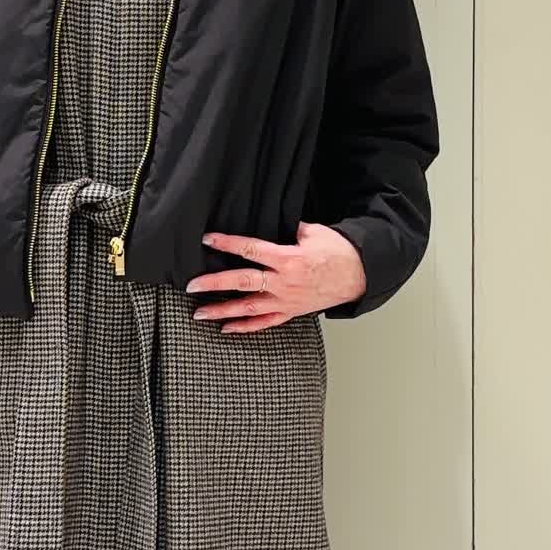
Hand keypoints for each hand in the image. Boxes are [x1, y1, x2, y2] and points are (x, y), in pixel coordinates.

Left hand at [186, 221, 365, 332]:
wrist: (358, 275)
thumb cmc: (337, 252)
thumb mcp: (313, 232)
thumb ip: (289, 228)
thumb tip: (272, 220)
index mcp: (287, 259)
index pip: (250, 249)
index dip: (227, 244)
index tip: (208, 240)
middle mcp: (283, 282)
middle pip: (243, 282)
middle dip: (215, 283)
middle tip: (192, 286)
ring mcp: (286, 300)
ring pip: (249, 308)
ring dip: (222, 311)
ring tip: (199, 313)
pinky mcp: (290, 312)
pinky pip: (265, 323)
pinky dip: (245, 327)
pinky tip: (227, 328)